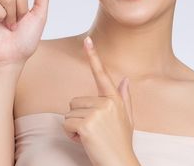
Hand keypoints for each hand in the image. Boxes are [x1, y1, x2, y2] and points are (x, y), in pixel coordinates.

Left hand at [63, 36, 137, 165]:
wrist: (120, 164)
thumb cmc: (120, 143)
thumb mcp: (127, 120)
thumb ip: (124, 98)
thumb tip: (126, 79)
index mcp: (114, 99)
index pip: (101, 74)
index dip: (93, 56)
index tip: (87, 40)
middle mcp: (107, 102)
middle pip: (74, 101)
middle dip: (78, 118)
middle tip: (94, 132)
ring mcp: (97, 113)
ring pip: (68, 114)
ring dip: (74, 128)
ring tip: (91, 137)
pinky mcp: (87, 124)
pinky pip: (66, 124)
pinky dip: (71, 135)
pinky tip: (85, 142)